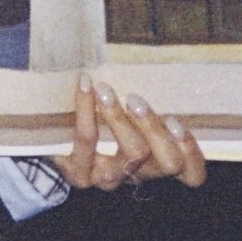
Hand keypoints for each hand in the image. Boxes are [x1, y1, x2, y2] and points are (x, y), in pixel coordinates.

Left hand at [55, 75, 206, 193]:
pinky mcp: (81, 174)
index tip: (178, 122)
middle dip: (158, 129)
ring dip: (122, 120)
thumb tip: (158, 62)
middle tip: (136, 100)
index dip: (193, 154)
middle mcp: (139, 174)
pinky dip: (86, 109)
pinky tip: (85, 85)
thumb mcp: (125, 114)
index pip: (192, 174)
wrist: (48, 146)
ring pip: (132, 154)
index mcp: (156, 161)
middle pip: (168, 163)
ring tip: (106, 91)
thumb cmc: (97, 120)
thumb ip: (143, 102)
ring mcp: (111, 178)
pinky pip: (88, 142)